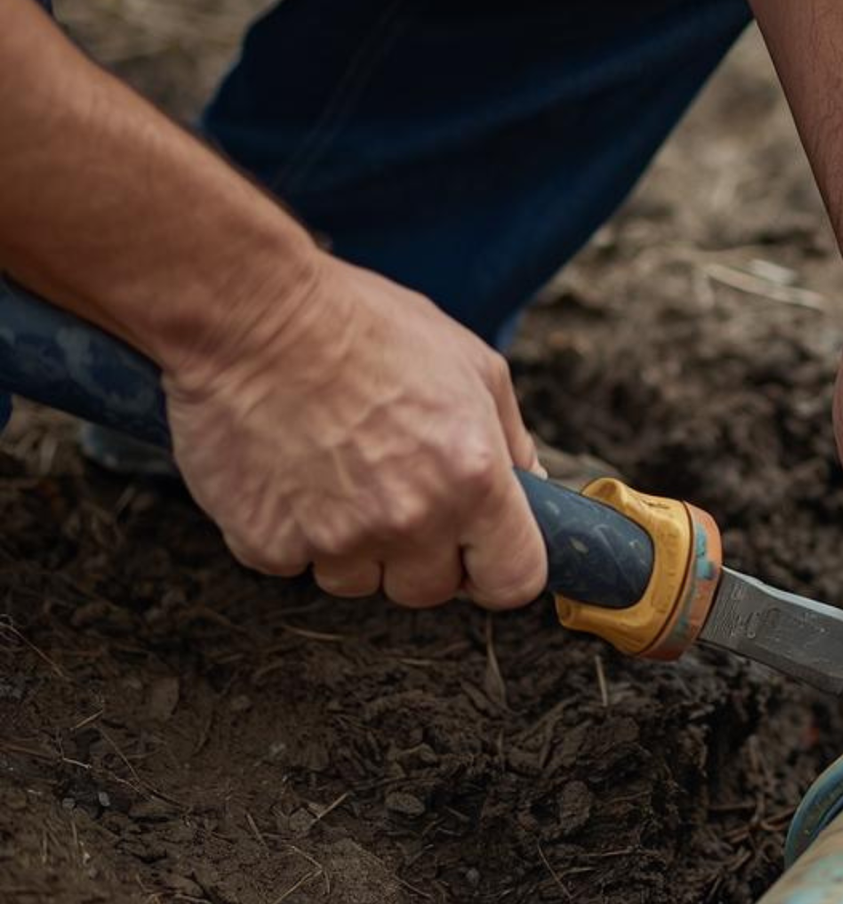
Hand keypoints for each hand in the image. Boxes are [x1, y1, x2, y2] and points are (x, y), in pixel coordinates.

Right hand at [163, 251, 547, 609]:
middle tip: (394, 492)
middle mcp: (411, 520)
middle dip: (420, 555)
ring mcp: (337, 539)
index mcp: (474, 479)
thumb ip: (511, 440)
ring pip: (358, 583)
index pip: (514, 581)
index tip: (480, 559)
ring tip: (334, 471)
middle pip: (430, 591)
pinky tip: (287, 471)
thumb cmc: (362, 326)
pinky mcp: (268, 544)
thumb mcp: (472, 365)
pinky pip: (292, 564)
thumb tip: (533, 487)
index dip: (498, 573)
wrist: (248, 313)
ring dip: (353, 546)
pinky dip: (290, 531)